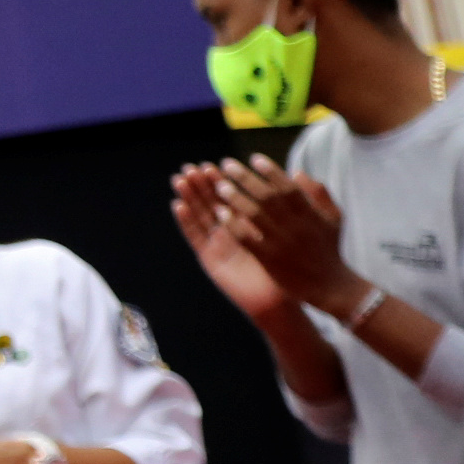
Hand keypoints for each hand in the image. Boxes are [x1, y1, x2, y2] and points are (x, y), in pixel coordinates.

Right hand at [172, 163, 295, 321]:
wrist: (277, 298)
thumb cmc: (285, 268)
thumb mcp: (282, 234)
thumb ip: (277, 210)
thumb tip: (278, 181)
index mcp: (244, 225)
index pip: (230, 198)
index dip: (221, 181)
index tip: (215, 164)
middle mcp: (228, 233)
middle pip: (211, 204)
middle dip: (201, 185)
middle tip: (191, 167)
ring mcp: (216, 245)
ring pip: (200, 216)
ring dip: (189, 197)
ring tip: (180, 179)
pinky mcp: (209, 259)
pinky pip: (196, 237)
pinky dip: (186, 221)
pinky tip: (178, 205)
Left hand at [212, 158, 356, 308]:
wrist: (330, 286)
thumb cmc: (329, 248)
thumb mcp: (333, 218)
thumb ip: (318, 193)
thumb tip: (297, 171)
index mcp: (311, 214)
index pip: (289, 187)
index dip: (271, 171)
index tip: (254, 157)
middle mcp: (296, 226)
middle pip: (268, 197)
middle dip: (246, 178)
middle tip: (227, 164)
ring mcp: (282, 243)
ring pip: (255, 216)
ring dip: (235, 198)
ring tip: (219, 185)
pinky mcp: (270, 259)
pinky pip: (247, 239)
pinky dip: (233, 225)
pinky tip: (219, 213)